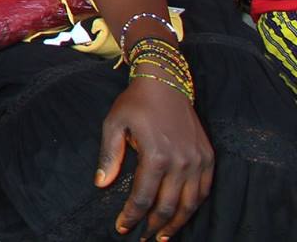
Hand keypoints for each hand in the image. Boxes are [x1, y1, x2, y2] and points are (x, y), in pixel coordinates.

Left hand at [96, 75, 213, 240]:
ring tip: (162, 236)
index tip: (122, 227)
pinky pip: (205, 190)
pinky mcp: (208, 157)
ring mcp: (198, 161)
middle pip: (168, 206)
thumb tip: (101, 184)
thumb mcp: (114, 124)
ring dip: (176, 223)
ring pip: (190, 203)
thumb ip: (109, 156)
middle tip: (142, 239)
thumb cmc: (135, 103)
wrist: (165, 82)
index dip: (132, 216)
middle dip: (153, 226)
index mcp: (155, 155)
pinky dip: (195, 206)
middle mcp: (180, 162)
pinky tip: (183, 215)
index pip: (143, 197)